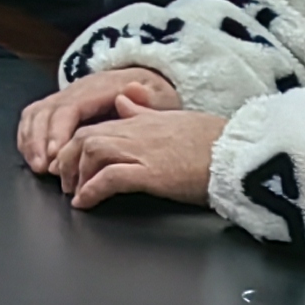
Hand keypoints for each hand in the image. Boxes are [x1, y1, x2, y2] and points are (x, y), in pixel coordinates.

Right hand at [15, 64, 178, 176]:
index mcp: (96, 89)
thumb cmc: (152, 97)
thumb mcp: (159, 97)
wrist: (146, 83)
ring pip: (35, 115)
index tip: (56, 154)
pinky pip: (34, 119)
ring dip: (31, 141)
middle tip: (43, 168)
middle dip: (39, 141)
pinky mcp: (60, 108)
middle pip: (45, 112)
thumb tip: (130, 93)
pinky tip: (34, 158)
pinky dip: (28, 138)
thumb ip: (146, 99)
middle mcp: (75, 92)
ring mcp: (65, 98)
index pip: (68, 108)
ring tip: (37, 167)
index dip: (58, 131)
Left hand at [56, 100, 228, 211]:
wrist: (239, 153)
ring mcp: (143, 151)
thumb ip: (144, 112)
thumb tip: (124, 101)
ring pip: (91, 152)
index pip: (95, 127)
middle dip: (68, 160)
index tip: (68, 163)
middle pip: (84, 138)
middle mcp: (136, 132)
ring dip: (76, 175)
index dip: (75, 146)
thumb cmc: (213, 139)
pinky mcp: (152, 172)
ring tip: (74, 194)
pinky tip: (85, 203)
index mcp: (140, 120)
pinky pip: (109, 178)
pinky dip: (92, 190)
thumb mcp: (174, 118)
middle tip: (64, 182)